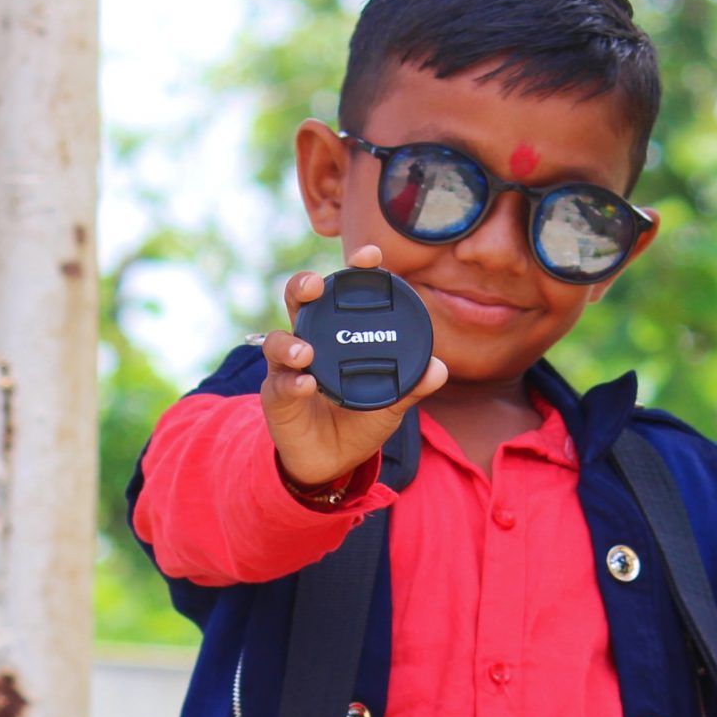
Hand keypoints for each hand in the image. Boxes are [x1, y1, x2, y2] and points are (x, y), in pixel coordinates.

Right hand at [264, 243, 448, 487]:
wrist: (335, 461)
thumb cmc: (360, 421)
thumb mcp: (393, 402)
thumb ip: (414, 384)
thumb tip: (440, 369)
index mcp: (340, 334)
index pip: (345, 293)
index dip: (356, 271)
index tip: (370, 255)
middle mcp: (311, 341)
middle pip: (299, 301)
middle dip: (304, 286)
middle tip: (316, 285)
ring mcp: (290, 368)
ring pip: (278, 341)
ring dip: (290, 343)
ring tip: (306, 353)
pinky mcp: (277, 397)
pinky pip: (280, 385)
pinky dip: (292, 382)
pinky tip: (306, 384)